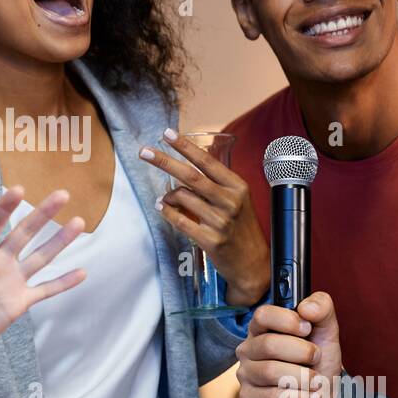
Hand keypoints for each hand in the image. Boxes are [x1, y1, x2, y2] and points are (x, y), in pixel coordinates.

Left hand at [0, 187, 85, 366]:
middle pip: (25, 232)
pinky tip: (82, 273)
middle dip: (43, 213)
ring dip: (60, 241)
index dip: (6, 206)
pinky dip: (63, 283)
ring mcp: (11, 281)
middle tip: (62, 194)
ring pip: (41, 257)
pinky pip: (45, 290)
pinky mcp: (19, 302)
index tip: (19, 189)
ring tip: (79, 223)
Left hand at [140, 129, 267, 305]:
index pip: (207, 162)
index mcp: (237, 187)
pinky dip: (167, 212)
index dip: (186, 146)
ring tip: (165, 198)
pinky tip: (162, 207)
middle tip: (144, 152)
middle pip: (191, 176)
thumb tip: (192, 159)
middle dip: (165, 161)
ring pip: (182, 198)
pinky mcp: (210, 240)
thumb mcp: (238, 198)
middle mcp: (230, 202)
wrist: (253, 263)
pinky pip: (180, 221)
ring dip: (167, 195)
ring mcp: (220, 222)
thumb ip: (218, 181)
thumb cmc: (242, 227)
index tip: (167, 134)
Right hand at [235, 291, 340, 397]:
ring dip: (303, 377)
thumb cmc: (319, 361)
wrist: (326, 396)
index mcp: (262, 328)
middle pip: (269, 345)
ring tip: (315, 381)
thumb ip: (321, 307)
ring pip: (271, 372)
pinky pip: (273, 396)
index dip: (288, 321)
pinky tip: (308, 397)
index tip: (307, 329)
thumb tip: (306, 308)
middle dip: (302, 353)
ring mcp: (246, 374)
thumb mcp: (327, 330)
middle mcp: (248, 349)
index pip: (262, 315)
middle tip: (316, 358)